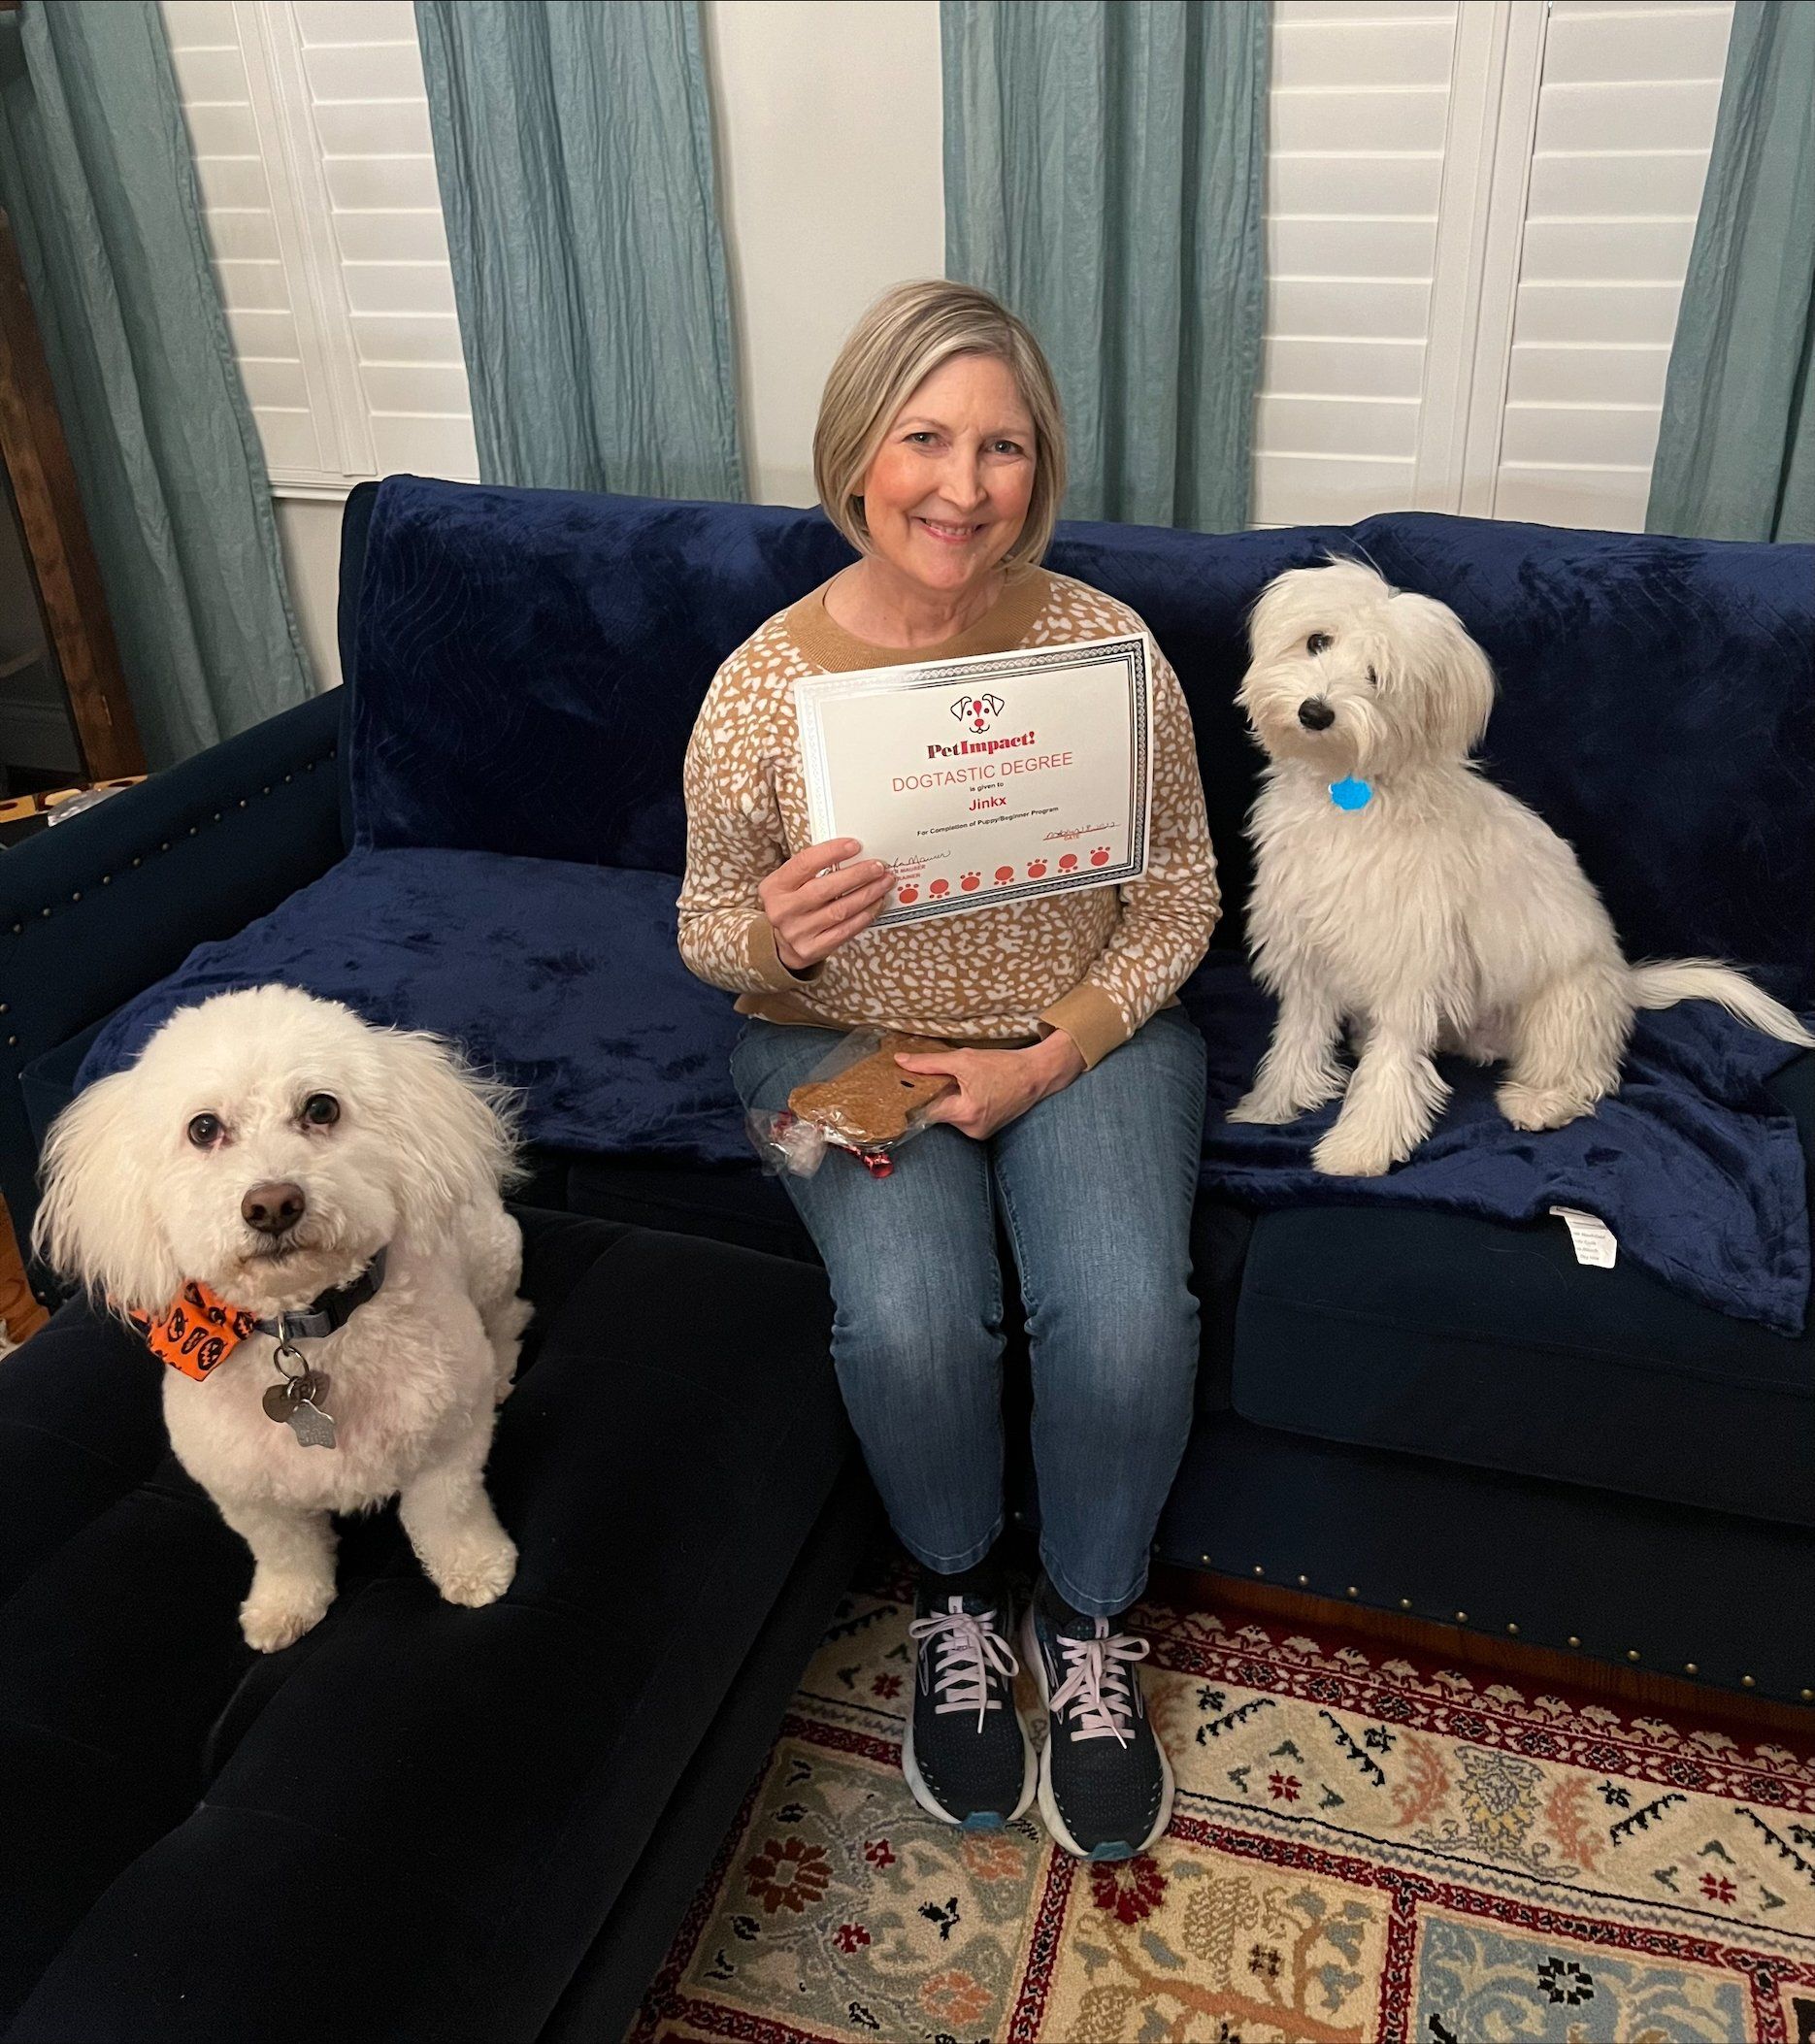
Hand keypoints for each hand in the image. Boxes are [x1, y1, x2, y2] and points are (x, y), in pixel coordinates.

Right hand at [759, 838, 892, 971]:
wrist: (780, 943)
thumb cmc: (792, 903)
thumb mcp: (789, 882)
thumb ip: (812, 868)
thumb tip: (853, 853)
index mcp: (775, 886)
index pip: (804, 863)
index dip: (831, 852)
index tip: (855, 845)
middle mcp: (783, 910)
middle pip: (825, 889)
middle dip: (856, 875)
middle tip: (877, 867)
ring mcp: (797, 932)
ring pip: (839, 911)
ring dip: (867, 895)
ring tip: (883, 883)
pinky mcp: (812, 949)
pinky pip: (844, 931)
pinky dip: (864, 916)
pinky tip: (876, 904)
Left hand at [895, 1032, 1086, 1140]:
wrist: (1036, 1074)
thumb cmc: (1003, 1065)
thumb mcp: (963, 1059)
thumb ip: (929, 1063)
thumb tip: (901, 1061)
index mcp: (965, 1113)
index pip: (926, 1113)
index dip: (914, 1100)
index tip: (902, 1091)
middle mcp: (971, 1129)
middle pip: (938, 1114)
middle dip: (936, 1096)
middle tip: (941, 1078)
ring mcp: (980, 1133)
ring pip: (951, 1116)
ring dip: (950, 1100)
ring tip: (963, 1083)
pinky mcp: (986, 1130)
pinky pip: (964, 1118)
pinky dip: (962, 1105)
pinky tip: (973, 1091)